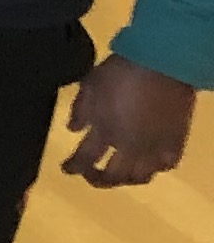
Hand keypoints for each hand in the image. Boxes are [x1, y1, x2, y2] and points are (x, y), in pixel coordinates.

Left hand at [64, 53, 195, 185]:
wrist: (161, 63)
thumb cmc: (121, 71)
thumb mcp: (90, 85)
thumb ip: (79, 110)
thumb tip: (73, 129)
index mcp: (104, 131)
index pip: (85, 159)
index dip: (73, 167)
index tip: (66, 169)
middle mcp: (128, 146)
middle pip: (112, 176)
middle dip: (97, 179)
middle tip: (91, 174)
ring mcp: (154, 147)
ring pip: (139, 177)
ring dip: (125, 178)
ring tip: (119, 173)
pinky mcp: (175, 142)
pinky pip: (165, 165)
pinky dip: (155, 167)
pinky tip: (149, 163)